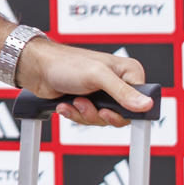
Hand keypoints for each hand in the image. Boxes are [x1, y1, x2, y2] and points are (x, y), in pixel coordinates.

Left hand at [19, 40, 152, 126]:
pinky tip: (66, 104)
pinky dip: (76, 115)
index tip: (107, 111)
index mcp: (129, 72)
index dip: (125, 111)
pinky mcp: (89, 103)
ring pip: (104, 120)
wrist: (37, 69)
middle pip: (122, 115)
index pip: (142, 102)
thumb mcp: (97, 76)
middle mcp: (119, 83)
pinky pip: (89, 119)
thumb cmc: (65, 63)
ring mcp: (103, 94)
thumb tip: (146, 105)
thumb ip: (122, 91)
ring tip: (74, 100)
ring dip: (85, 114)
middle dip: (99, 114)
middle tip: (84, 103)